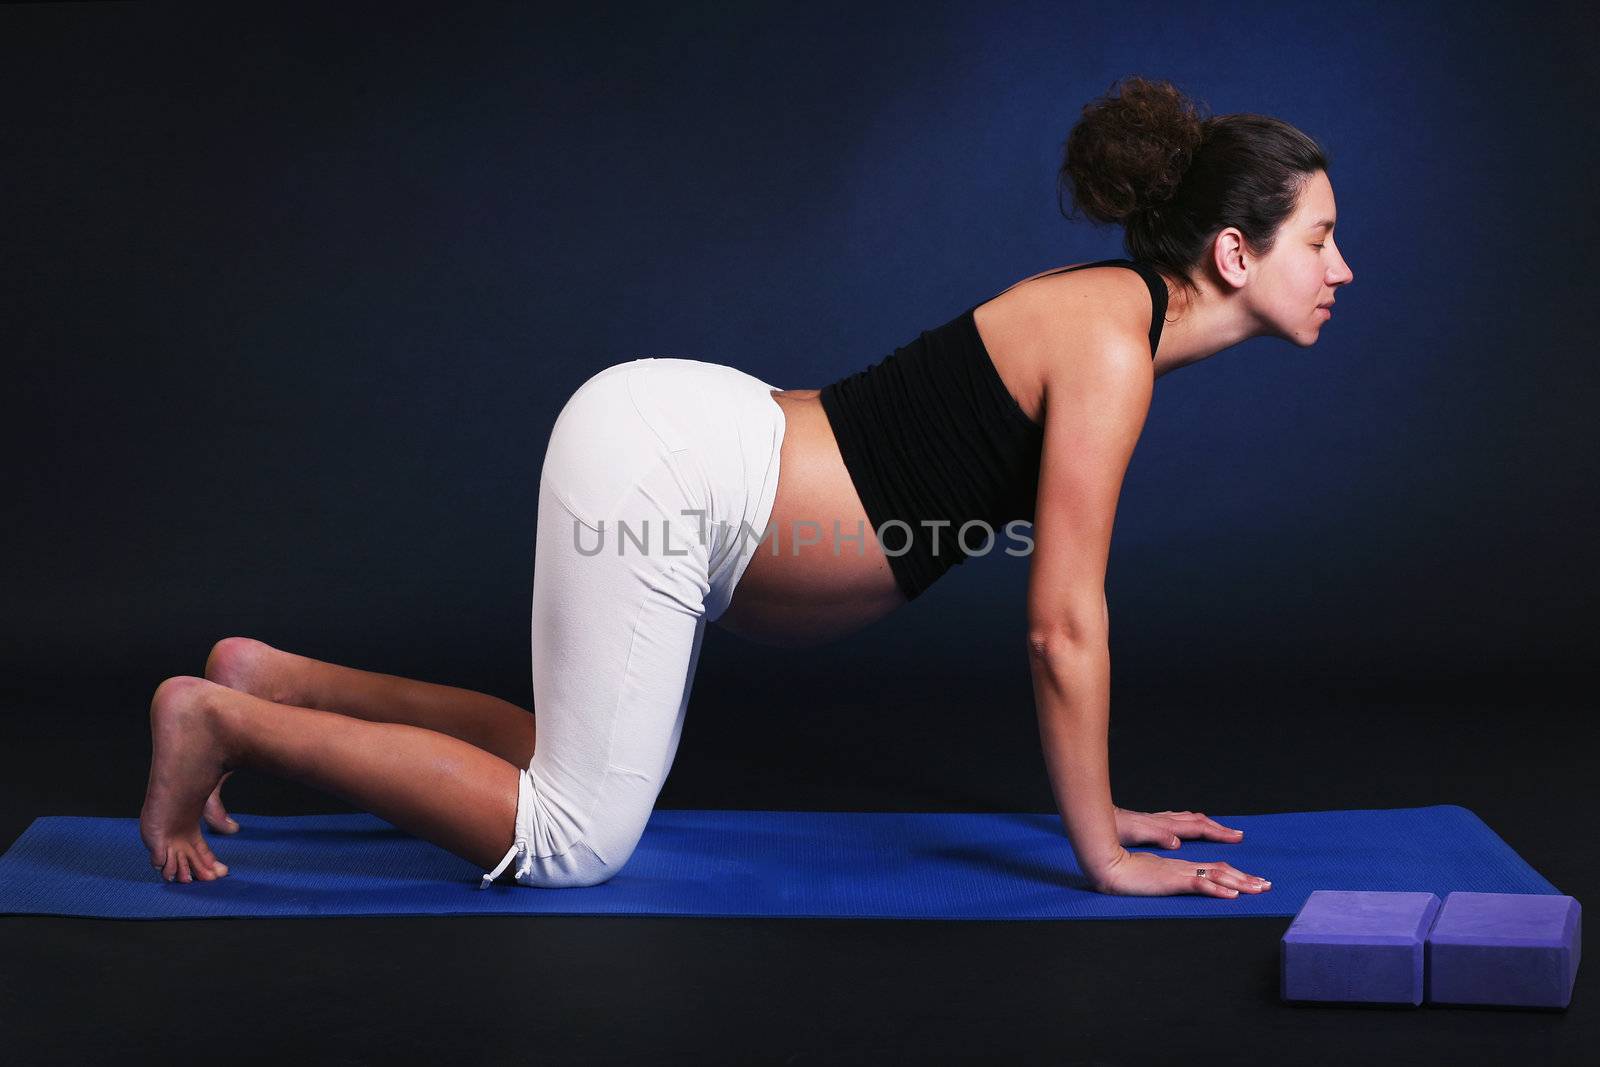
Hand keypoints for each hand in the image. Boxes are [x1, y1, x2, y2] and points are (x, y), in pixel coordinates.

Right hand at [1092, 850, 1271, 897]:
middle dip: (1247, 878)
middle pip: (1222, 870)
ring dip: (1241, 882)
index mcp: (1180, 867)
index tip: (1252, 881)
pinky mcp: (1172, 879)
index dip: (1235, 874)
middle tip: (1268, 886)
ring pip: (1218, 874)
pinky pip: (1200, 883)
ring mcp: (1179, 872)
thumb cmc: (1125, 872)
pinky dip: (1218, 888)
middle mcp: (1184, 867)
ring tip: (1260, 889)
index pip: (1214, 868)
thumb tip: (1180, 882)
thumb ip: (1166, 878)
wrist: (1109, 866)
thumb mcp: (1152, 877)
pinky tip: (1232, 895)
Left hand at [1113, 806, 1243, 849]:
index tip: (1236, 836)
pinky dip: (1193, 823)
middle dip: (1219, 829)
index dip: (1218, 833)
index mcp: (1167, 825)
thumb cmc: (1118, 827)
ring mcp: (1161, 821)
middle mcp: (1167, 821)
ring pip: (1191, 820)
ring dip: (1208, 825)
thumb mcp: (1137, 833)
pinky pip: (1181, 820)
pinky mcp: (1154, 822)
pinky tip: (1192, 827)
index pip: (1198, 828)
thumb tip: (1177, 843)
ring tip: (1221, 830)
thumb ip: (1158, 836)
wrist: (1102, 819)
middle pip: (1199, 822)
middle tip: (1238, 834)